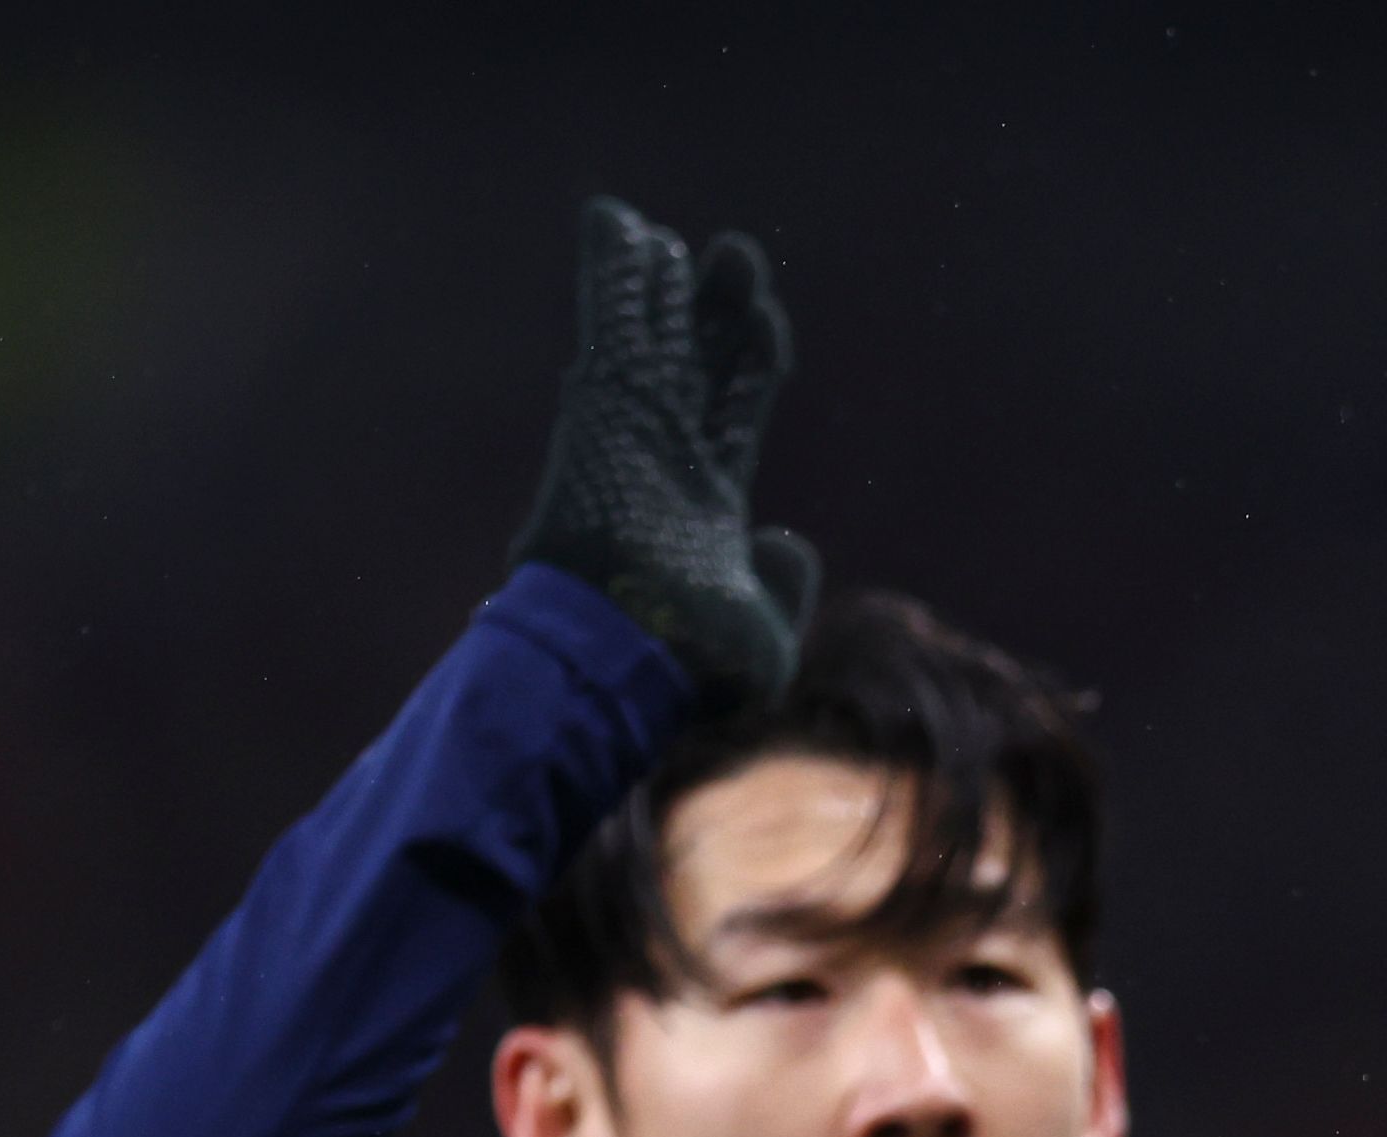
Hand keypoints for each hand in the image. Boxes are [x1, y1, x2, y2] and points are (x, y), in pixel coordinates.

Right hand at [512, 197, 813, 712]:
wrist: (629, 654)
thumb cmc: (690, 666)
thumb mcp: (764, 636)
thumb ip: (781, 586)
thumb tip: (788, 541)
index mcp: (702, 504)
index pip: (734, 408)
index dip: (751, 357)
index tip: (764, 316)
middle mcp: (664, 458)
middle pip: (694, 360)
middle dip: (712, 307)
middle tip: (731, 253)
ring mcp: (631, 429)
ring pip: (650, 334)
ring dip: (654, 279)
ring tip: (651, 229)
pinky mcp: (599, 409)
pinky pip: (611, 327)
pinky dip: (611, 276)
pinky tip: (611, 221)